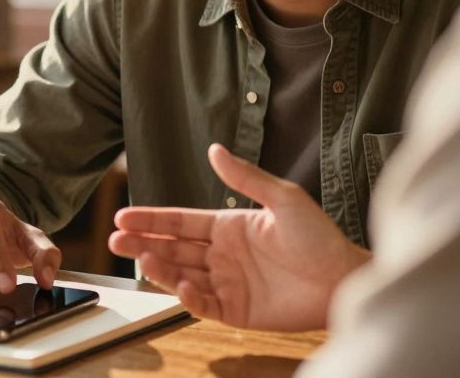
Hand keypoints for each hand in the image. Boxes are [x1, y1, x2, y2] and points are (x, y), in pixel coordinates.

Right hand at [108, 144, 369, 331]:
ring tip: (142, 260)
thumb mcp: (282, 198)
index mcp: (229, 227)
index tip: (123, 215)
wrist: (343, 277)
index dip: (152, 219)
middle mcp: (222, 255)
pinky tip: (177, 285)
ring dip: (160, 269)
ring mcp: (227, 283)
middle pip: (173, 249)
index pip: (180, 222)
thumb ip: (245, 177)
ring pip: (182, 276)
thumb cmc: (320, 237)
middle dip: (143, 244)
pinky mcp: (237, 311)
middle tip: (116, 240)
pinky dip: (187, 297)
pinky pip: (203, 305)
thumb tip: (214, 150)